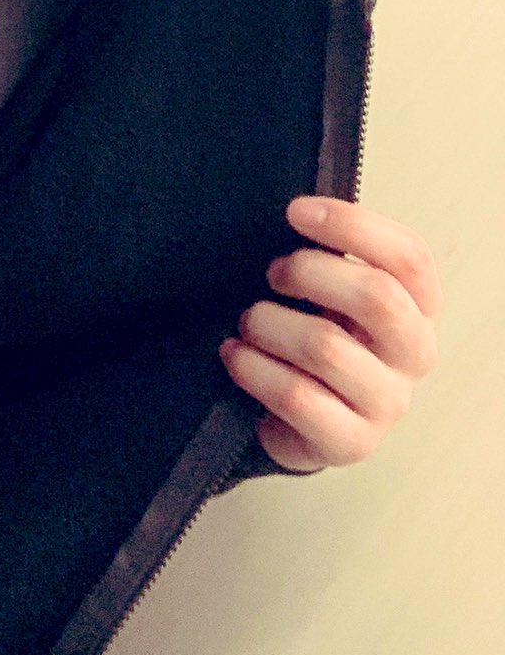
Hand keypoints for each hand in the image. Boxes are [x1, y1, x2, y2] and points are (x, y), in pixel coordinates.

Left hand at [217, 195, 443, 472]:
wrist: (301, 419)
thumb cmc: (317, 335)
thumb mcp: (332, 291)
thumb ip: (330, 257)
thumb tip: (293, 215)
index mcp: (419, 306)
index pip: (409, 256)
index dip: (352, 225)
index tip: (294, 211)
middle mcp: (414, 354)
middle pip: (377, 297)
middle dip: (308, 272)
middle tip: (270, 274)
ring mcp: (387, 403)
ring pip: (326, 346)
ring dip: (268, 323)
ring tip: (247, 321)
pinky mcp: (352, 442)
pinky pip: (296, 396)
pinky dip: (253, 368)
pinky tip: (235, 354)